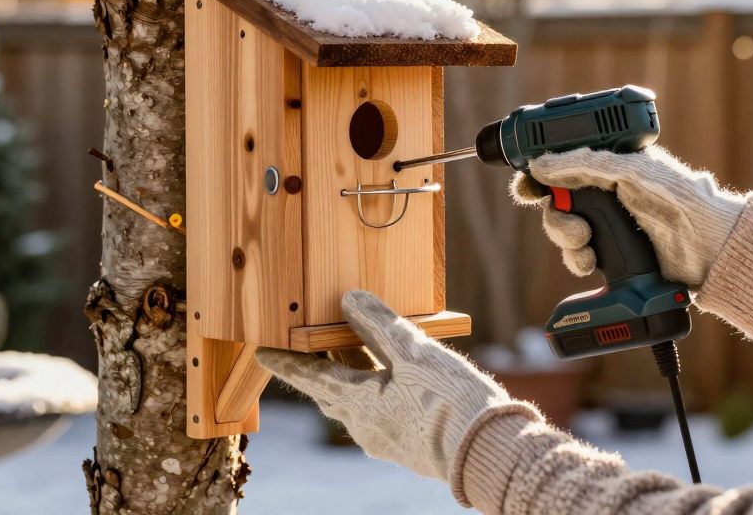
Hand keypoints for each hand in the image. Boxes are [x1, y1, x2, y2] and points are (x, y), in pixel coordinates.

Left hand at [255, 291, 508, 481]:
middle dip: (320, 368)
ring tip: (353, 351)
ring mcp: (386, 440)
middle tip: (309, 345)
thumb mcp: (413, 352)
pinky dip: (375, 390)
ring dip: (352, 377)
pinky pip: (379, 413)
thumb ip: (379, 323)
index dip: (286, 361)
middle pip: (330, 391)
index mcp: (357, 403)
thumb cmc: (450, 403)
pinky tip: (391, 379)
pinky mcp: (409, 446)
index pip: (310, 377)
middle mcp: (364, 427)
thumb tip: (349, 299)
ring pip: (356, 403)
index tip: (262, 352)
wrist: (489, 454)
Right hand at [510, 146, 746, 287]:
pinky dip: (577, 261)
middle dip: (557, 216)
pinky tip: (592, 264)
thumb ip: (583, 164)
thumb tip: (540, 164)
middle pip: (557, 202)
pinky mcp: (611, 254)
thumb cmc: (680, 199)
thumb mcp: (629, 171)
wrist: (709, 249)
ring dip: (566, 240)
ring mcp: (608, 225)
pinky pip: (576, 256)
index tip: (525, 187)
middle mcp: (605, 194)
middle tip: (575, 227)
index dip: (540, 176)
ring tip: (587, 247)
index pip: (563, 165)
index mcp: (610, 165)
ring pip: (564, 230)